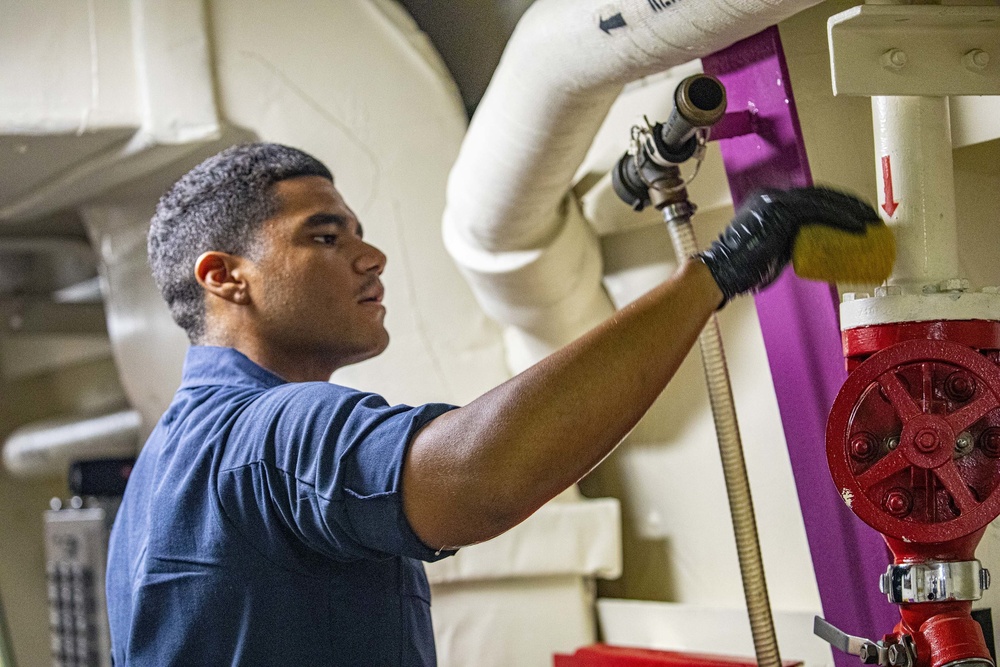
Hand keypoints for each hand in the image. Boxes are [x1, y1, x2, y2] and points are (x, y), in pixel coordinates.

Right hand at [696, 186, 878, 306]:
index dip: (838, 206)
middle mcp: (772, 196)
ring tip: (871, 222)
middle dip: (850, 204)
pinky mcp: (780, 210)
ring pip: (822, 199)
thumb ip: (792, 242)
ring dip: (851, 210)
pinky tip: (857, 226)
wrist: (721, 272)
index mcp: (769, 202)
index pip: (811, 199)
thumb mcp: (773, 249)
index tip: (858, 217)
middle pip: (820, 195)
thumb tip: (815, 251)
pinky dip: (841, 217)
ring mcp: (775, 200)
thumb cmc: (743, 268)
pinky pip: (818, 210)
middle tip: (871, 217)